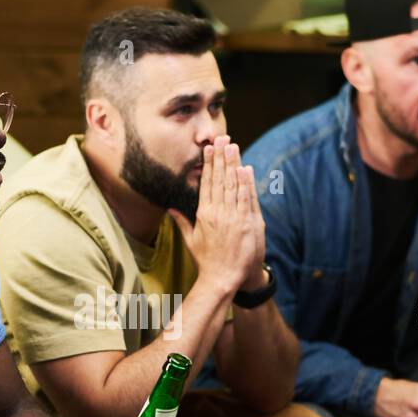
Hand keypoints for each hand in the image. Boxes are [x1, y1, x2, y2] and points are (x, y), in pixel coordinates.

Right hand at [169, 135, 264, 295]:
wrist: (223, 278)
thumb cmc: (207, 261)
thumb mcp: (190, 241)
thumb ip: (182, 222)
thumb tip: (170, 209)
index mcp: (203, 214)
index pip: (207, 183)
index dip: (209, 164)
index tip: (210, 149)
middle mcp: (218, 213)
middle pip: (220, 179)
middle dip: (221, 157)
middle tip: (222, 138)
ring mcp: (233, 217)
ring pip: (233, 185)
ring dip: (234, 164)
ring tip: (234, 147)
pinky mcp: (247, 224)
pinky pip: (247, 199)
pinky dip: (246, 183)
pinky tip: (245, 169)